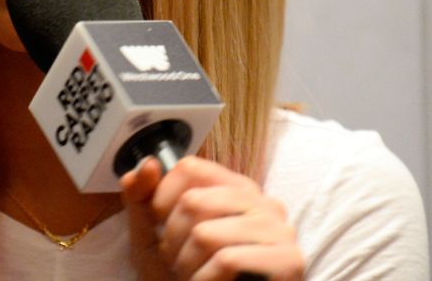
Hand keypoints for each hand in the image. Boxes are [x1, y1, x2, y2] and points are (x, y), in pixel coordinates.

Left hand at [121, 155, 303, 280]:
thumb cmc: (183, 278)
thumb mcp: (152, 238)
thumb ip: (142, 200)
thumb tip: (148, 163)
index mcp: (235, 187)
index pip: (189, 168)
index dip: (161, 199)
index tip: (160, 226)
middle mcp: (262, 201)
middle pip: (193, 202)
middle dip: (172, 241)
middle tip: (179, 263)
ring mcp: (280, 229)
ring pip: (205, 234)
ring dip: (187, 265)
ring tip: (193, 276)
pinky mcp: (289, 261)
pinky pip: (227, 260)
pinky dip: (205, 280)